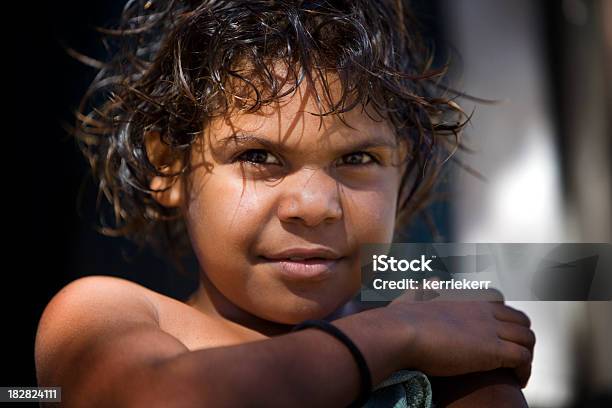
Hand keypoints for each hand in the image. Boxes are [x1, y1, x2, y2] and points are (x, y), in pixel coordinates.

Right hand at [386, 287, 534, 386]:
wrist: (399, 333)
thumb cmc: (398, 319)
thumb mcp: (413, 295)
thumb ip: (425, 288)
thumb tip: (431, 281)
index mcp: (465, 297)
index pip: (498, 300)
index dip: (500, 317)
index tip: (494, 335)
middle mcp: (481, 309)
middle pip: (519, 318)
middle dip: (519, 337)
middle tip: (509, 357)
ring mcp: (489, 328)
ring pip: (527, 338)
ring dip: (526, 355)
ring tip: (516, 373)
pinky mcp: (492, 350)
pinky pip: (523, 358)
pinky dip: (524, 370)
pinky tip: (515, 380)